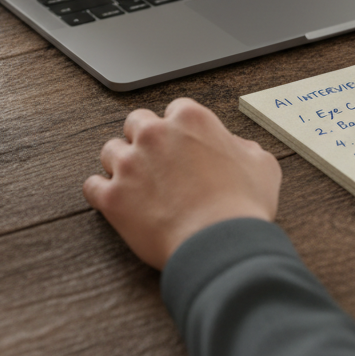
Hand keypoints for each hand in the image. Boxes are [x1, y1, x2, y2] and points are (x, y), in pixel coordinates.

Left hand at [83, 98, 281, 269]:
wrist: (220, 245)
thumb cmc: (244, 206)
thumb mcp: (263, 165)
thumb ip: (244, 147)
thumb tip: (235, 148)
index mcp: (191, 120)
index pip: (175, 109)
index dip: (179, 128)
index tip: (182, 144)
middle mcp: (155, 134)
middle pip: (135, 122)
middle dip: (144, 138)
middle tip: (155, 161)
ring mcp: (130, 165)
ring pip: (109, 151)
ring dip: (120, 164)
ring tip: (134, 183)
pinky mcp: (112, 197)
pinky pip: (92, 186)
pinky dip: (101, 193)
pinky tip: (114, 201)